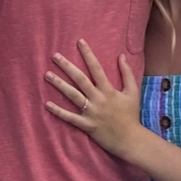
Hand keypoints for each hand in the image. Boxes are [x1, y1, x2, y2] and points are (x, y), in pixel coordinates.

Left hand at [44, 41, 144, 158]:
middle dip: (67, 66)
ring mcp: (91, 112)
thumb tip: (121, 55)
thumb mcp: (133, 92)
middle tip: (55, 55)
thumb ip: (127, 73)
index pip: (96, 68)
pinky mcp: (87, 125)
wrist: (131, 139)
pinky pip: (70, 117)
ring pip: (73, 95)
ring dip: (59, 84)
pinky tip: (47, 104)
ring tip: (47, 74)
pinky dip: (58, 111)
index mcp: (109, 90)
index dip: (88, 54)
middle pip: (80, 79)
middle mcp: (98, 99)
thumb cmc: (131, 115)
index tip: (79, 41)